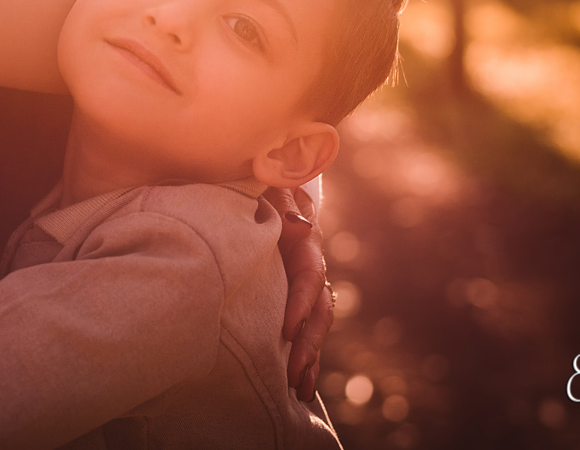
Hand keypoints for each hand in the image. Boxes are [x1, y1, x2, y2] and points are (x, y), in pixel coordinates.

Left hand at [267, 186, 332, 401]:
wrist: (267, 188)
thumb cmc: (261, 188)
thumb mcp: (270, 188)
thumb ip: (281, 201)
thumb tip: (296, 222)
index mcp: (305, 243)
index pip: (308, 278)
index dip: (300, 303)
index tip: (286, 329)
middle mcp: (311, 267)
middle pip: (318, 310)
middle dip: (309, 344)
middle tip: (295, 374)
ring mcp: (305, 285)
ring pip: (316, 326)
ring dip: (310, 359)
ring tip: (301, 391)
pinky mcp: (295, 298)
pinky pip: (305, 330)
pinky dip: (304, 357)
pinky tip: (299, 387)